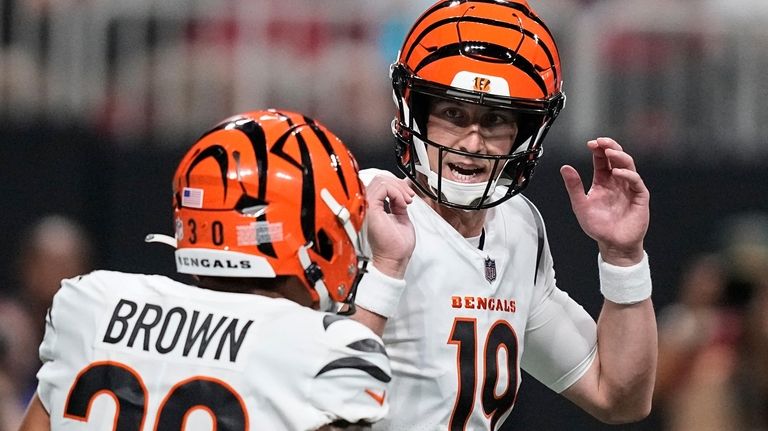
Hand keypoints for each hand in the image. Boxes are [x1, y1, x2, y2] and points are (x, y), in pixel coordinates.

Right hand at [365, 175, 415, 277]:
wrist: (394, 259)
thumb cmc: (395, 246)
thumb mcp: (400, 216)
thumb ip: (399, 201)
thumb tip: (404, 186)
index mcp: (372, 208)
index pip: (379, 184)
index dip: (396, 185)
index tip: (408, 196)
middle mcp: (367, 206)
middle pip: (380, 180)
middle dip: (399, 184)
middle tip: (409, 196)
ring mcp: (367, 207)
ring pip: (380, 181)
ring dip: (399, 188)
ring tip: (407, 200)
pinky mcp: (370, 209)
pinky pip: (382, 188)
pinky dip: (396, 192)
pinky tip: (402, 203)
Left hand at [560, 137, 649, 265]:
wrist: (613, 244)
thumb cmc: (598, 226)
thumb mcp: (581, 204)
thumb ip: (574, 186)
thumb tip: (565, 167)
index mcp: (603, 181)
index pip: (602, 160)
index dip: (598, 150)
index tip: (591, 143)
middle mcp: (617, 182)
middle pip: (617, 158)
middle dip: (610, 147)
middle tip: (601, 141)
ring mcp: (629, 188)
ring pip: (628, 165)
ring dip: (619, 156)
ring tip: (609, 152)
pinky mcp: (639, 197)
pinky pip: (635, 181)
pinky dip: (627, 175)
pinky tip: (617, 172)